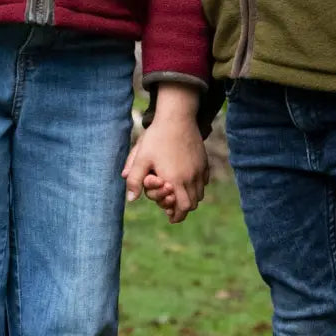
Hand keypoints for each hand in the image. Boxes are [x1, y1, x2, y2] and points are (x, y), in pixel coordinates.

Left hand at [122, 84, 207, 222]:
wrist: (177, 117)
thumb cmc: (157, 137)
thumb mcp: (141, 157)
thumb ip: (135, 179)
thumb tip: (131, 199)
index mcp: (176, 180)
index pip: (182, 208)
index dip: (177, 216)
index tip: (171, 217)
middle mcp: (191, 177)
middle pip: (192, 204)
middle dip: (183, 208)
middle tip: (174, 209)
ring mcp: (200, 169)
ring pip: (200, 194)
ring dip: (190, 198)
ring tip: (179, 196)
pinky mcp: (204, 161)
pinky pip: (204, 181)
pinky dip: (197, 186)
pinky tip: (188, 182)